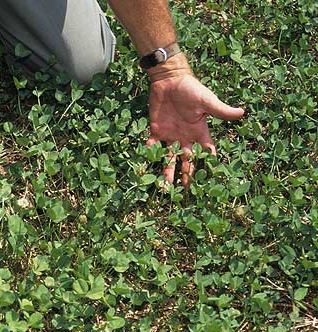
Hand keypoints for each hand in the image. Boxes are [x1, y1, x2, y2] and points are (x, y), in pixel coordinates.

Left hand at [146, 72, 244, 186]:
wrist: (169, 80)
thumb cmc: (191, 89)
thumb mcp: (206, 101)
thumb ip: (220, 110)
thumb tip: (242, 113)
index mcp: (199, 132)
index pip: (205, 151)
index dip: (208, 163)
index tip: (210, 178)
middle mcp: (185, 137)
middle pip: (187, 159)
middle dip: (187, 174)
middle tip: (186, 190)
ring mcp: (170, 135)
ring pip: (169, 157)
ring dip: (168, 170)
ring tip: (166, 185)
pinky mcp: (156, 130)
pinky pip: (153, 145)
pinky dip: (150, 152)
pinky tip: (149, 161)